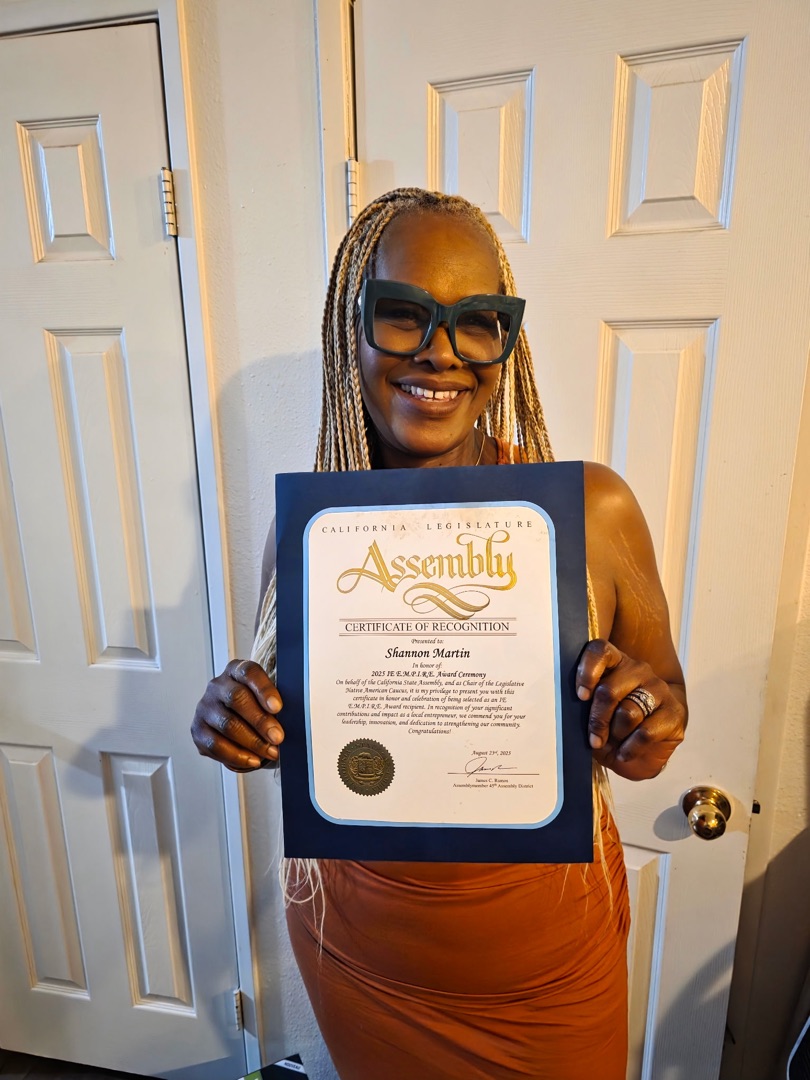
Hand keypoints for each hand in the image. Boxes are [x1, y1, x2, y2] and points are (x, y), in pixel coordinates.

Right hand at [191, 659, 283, 771]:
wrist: (238, 722)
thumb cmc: (257, 708)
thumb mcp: (268, 700)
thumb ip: (275, 706)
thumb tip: (291, 721)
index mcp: (237, 670)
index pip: (249, 673)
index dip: (264, 689)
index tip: (278, 707)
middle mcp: (218, 686)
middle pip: (237, 699)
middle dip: (260, 721)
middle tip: (277, 737)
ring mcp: (205, 707)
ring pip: (227, 724)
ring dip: (252, 742)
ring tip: (269, 752)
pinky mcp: (198, 730)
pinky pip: (216, 745)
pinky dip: (237, 755)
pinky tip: (252, 759)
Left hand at [576, 639, 685, 780]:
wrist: (651, 745)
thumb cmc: (617, 728)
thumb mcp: (596, 718)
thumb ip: (585, 711)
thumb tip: (571, 718)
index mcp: (616, 664)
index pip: (601, 652)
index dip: (588, 671)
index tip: (581, 696)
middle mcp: (638, 670)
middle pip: (609, 691)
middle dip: (598, 720)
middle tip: (594, 738)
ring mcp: (658, 689)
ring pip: (628, 713)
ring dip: (616, 734)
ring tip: (614, 744)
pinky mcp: (675, 712)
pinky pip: (645, 732)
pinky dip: (630, 748)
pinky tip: (625, 753)